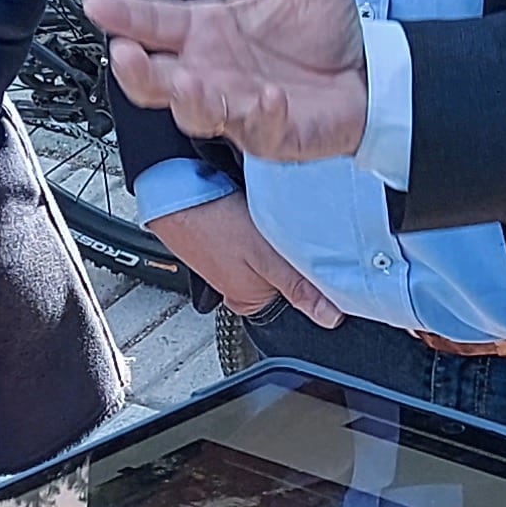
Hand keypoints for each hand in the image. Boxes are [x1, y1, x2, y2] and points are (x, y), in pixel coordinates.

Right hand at [84, 0, 372, 165]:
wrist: (365, 81)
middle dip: (137, 71)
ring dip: (190, 99)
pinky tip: (268, 100)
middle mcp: (213, 72)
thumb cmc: (318, 37)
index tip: (96, 1)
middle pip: (156, 79)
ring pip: (197, 111)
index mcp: (209, 32)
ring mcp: (239, 106)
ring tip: (189, 83)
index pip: (156, 21)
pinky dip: (261, 117)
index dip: (125, 12)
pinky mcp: (275, 134)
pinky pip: (260, 131)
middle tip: (123, 55)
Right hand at [143, 190, 342, 327]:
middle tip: (289, 230)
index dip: (316, 273)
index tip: (322, 251)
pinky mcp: (228, 243)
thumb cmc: (212, 223)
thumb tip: (329, 317)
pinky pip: (257, 239)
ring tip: (270, 219)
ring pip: (274, 255)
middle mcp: (242, 288)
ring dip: (279, 237)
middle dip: (297, 253)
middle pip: (288, 274)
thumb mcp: (265, 256)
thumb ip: (298, 285)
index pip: (301, 295)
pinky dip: (263, 225)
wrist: (175, 189)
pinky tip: (257, 213)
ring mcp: (233, 265)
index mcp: (252, 301)